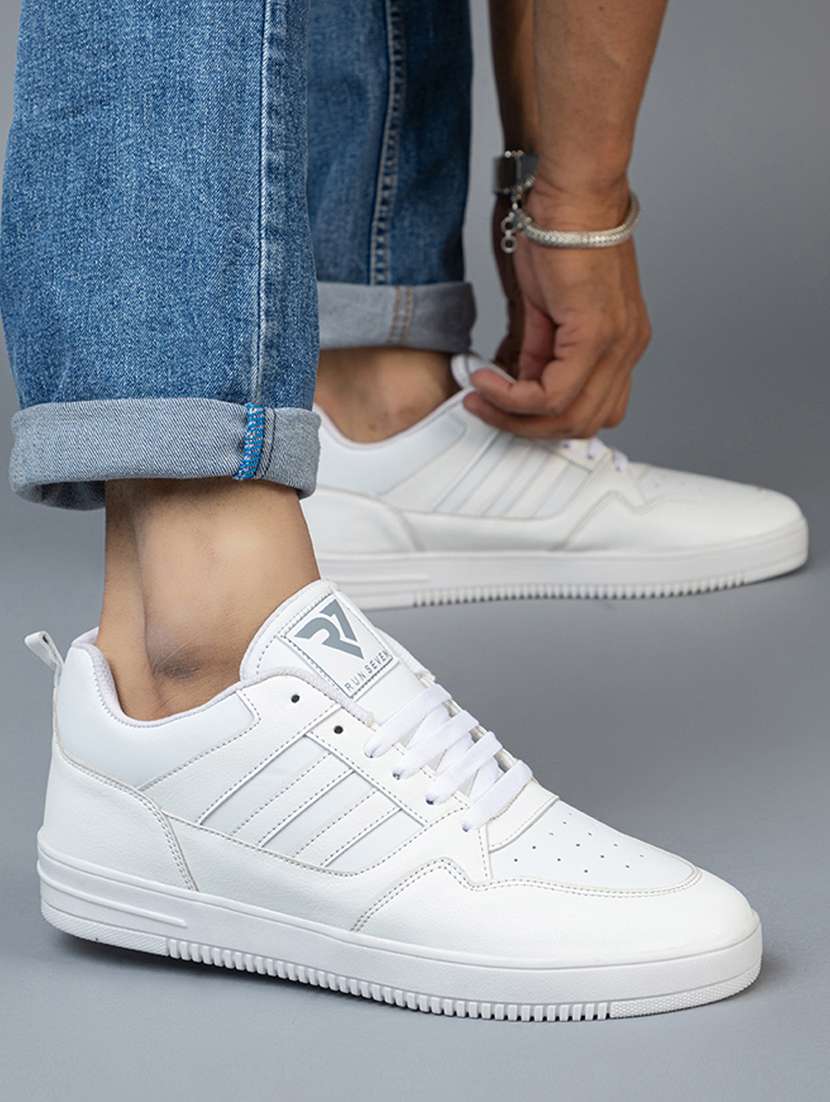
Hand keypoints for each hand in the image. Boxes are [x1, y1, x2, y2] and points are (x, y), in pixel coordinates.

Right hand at [468, 181, 650, 438]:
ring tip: (483, 395)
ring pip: (568, 417)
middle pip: (580, 424)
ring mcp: (616, 345)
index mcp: (621, 343)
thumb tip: (523, 380)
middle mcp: (627, 349)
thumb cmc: (562, 234)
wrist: (573, 194)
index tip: (502, 405)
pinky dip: (515, 396)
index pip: (590, 409)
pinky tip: (490, 379)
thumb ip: (541, 351)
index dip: (544, 420)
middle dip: (526, 427)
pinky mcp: (595, 335)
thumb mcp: (547, 308)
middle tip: (487, 408)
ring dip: (517, 416)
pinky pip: (554, 394)